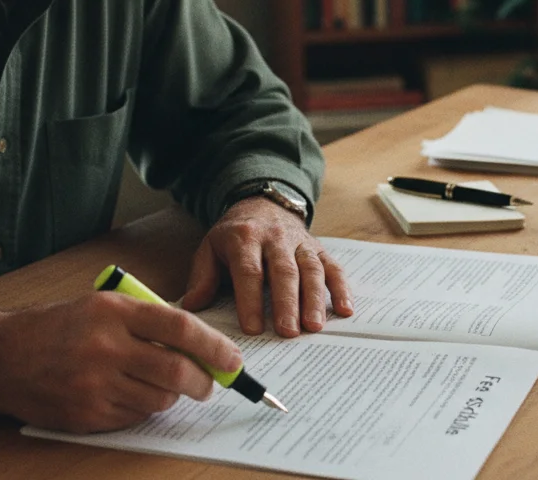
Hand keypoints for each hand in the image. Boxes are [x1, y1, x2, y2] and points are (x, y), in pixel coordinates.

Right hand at [0, 294, 241, 432]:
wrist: (0, 358)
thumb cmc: (54, 328)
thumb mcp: (99, 306)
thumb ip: (144, 322)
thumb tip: (197, 345)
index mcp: (112, 311)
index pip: (179, 327)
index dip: (213, 345)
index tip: (232, 359)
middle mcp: (105, 347)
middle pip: (175, 371)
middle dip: (203, 382)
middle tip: (208, 384)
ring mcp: (95, 384)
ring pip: (159, 399)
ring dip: (171, 396)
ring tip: (161, 385)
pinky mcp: (86, 415)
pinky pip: (134, 417)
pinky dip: (142, 408)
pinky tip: (127, 394)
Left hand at [181, 197, 353, 336]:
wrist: (262, 204)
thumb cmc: (234, 236)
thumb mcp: (210, 249)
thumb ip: (201, 277)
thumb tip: (192, 306)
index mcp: (244, 238)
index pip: (249, 271)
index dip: (250, 300)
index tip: (252, 327)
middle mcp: (275, 239)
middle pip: (283, 272)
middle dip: (286, 303)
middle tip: (288, 332)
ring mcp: (300, 242)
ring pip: (311, 270)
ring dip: (315, 299)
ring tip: (315, 326)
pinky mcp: (318, 248)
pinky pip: (333, 266)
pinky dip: (341, 288)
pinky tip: (345, 309)